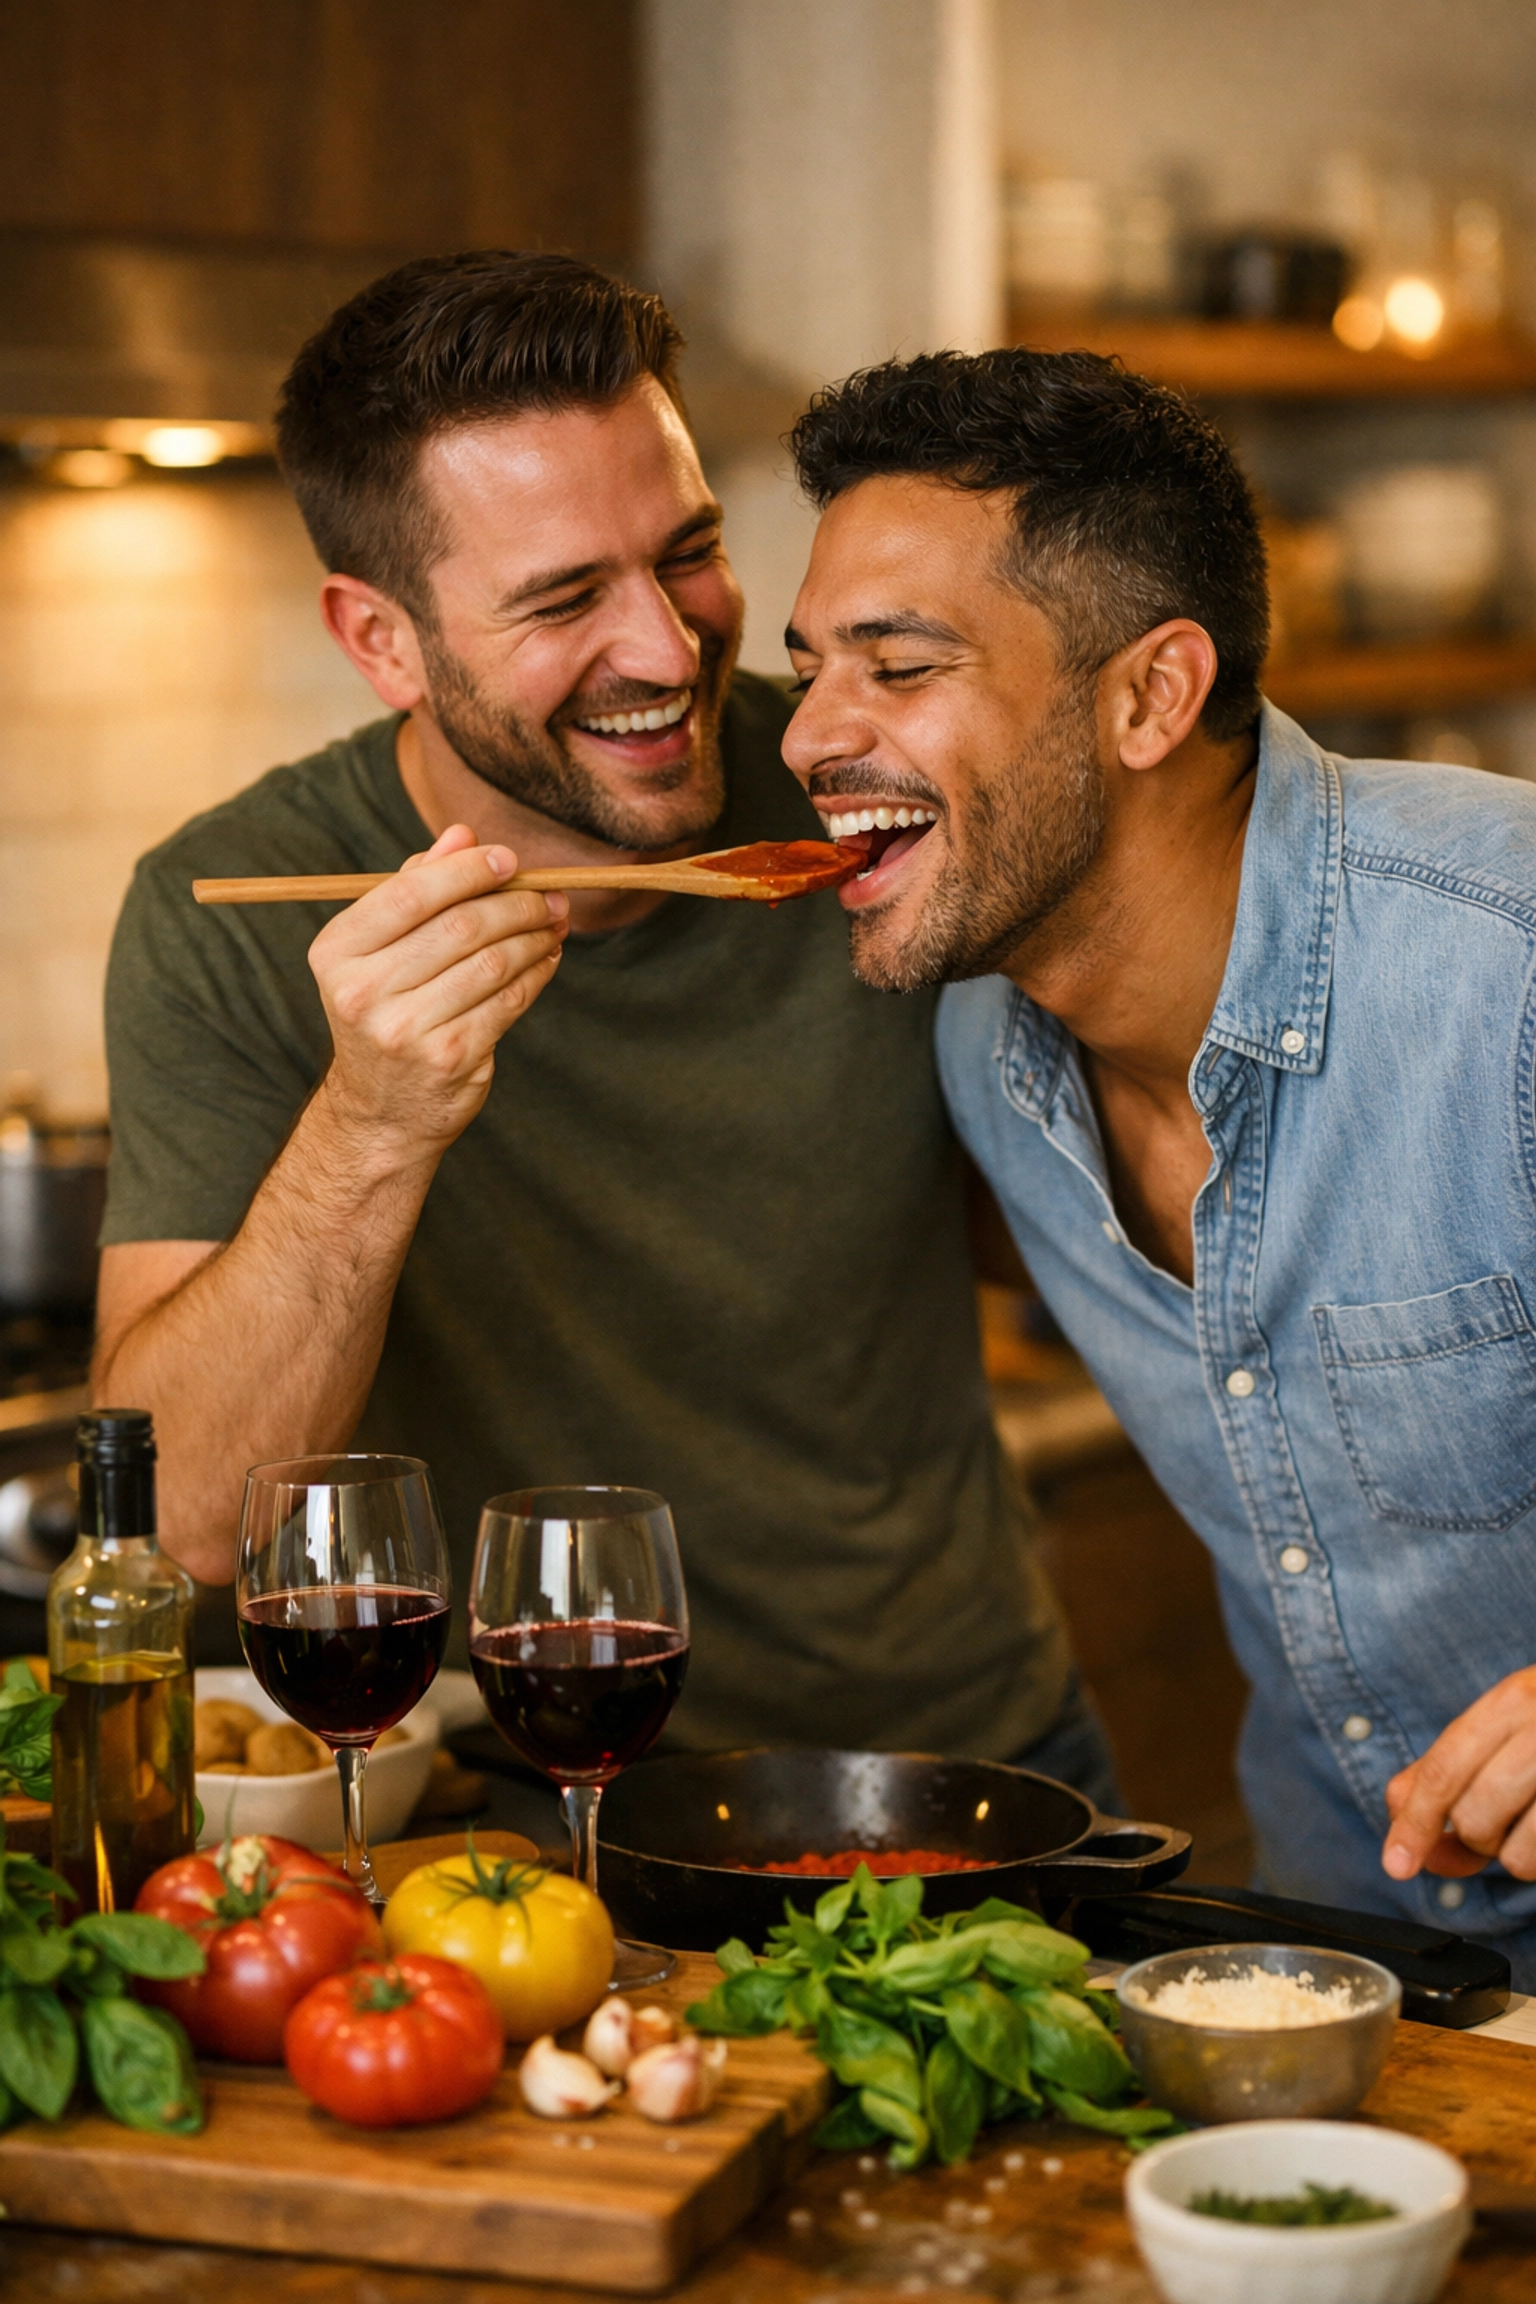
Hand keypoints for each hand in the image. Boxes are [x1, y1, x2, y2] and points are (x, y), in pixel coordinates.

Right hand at [308, 823, 566, 1163]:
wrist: (381, 1112)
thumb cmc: (386, 1012)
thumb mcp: (379, 951)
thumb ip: (416, 888)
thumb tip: (462, 834)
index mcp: (337, 952)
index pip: (410, 893)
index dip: (468, 870)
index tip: (508, 859)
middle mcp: (363, 992)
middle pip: (459, 926)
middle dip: (515, 903)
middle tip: (547, 896)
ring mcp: (406, 1030)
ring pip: (491, 962)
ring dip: (533, 937)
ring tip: (552, 923)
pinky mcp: (450, 1058)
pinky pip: (508, 1001)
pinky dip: (536, 974)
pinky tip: (546, 958)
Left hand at [1383, 1664, 1535, 1882]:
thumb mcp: (1503, 1725)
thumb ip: (1445, 1768)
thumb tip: (1403, 1822)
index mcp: (1512, 1702)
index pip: (1444, 1771)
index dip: (1413, 1823)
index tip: (1396, 1864)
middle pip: (1472, 1817)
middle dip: (1473, 1837)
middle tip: (1499, 1819)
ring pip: (1514, 1854)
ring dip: (1514, 1854)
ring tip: (1533, 1821)